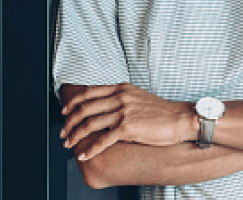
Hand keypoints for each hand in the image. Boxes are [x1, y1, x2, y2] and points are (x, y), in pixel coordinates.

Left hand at [60, 83, 196, 160]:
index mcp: (121, 88)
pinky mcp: (127, 127)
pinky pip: (102, 139)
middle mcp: (120, 97)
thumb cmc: (160, 112)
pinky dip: (90, 148)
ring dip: (75, 135)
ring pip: (90, 123)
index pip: (89, 92)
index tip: (64, 112)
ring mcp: (123, 111)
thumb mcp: (137, 97)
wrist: (178, 119)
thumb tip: (103, 108)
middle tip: (63, 132)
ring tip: (69, 144)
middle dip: (70, 122)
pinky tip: (84, 154)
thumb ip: (120, 98)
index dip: (73, 103)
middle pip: (85, 108)